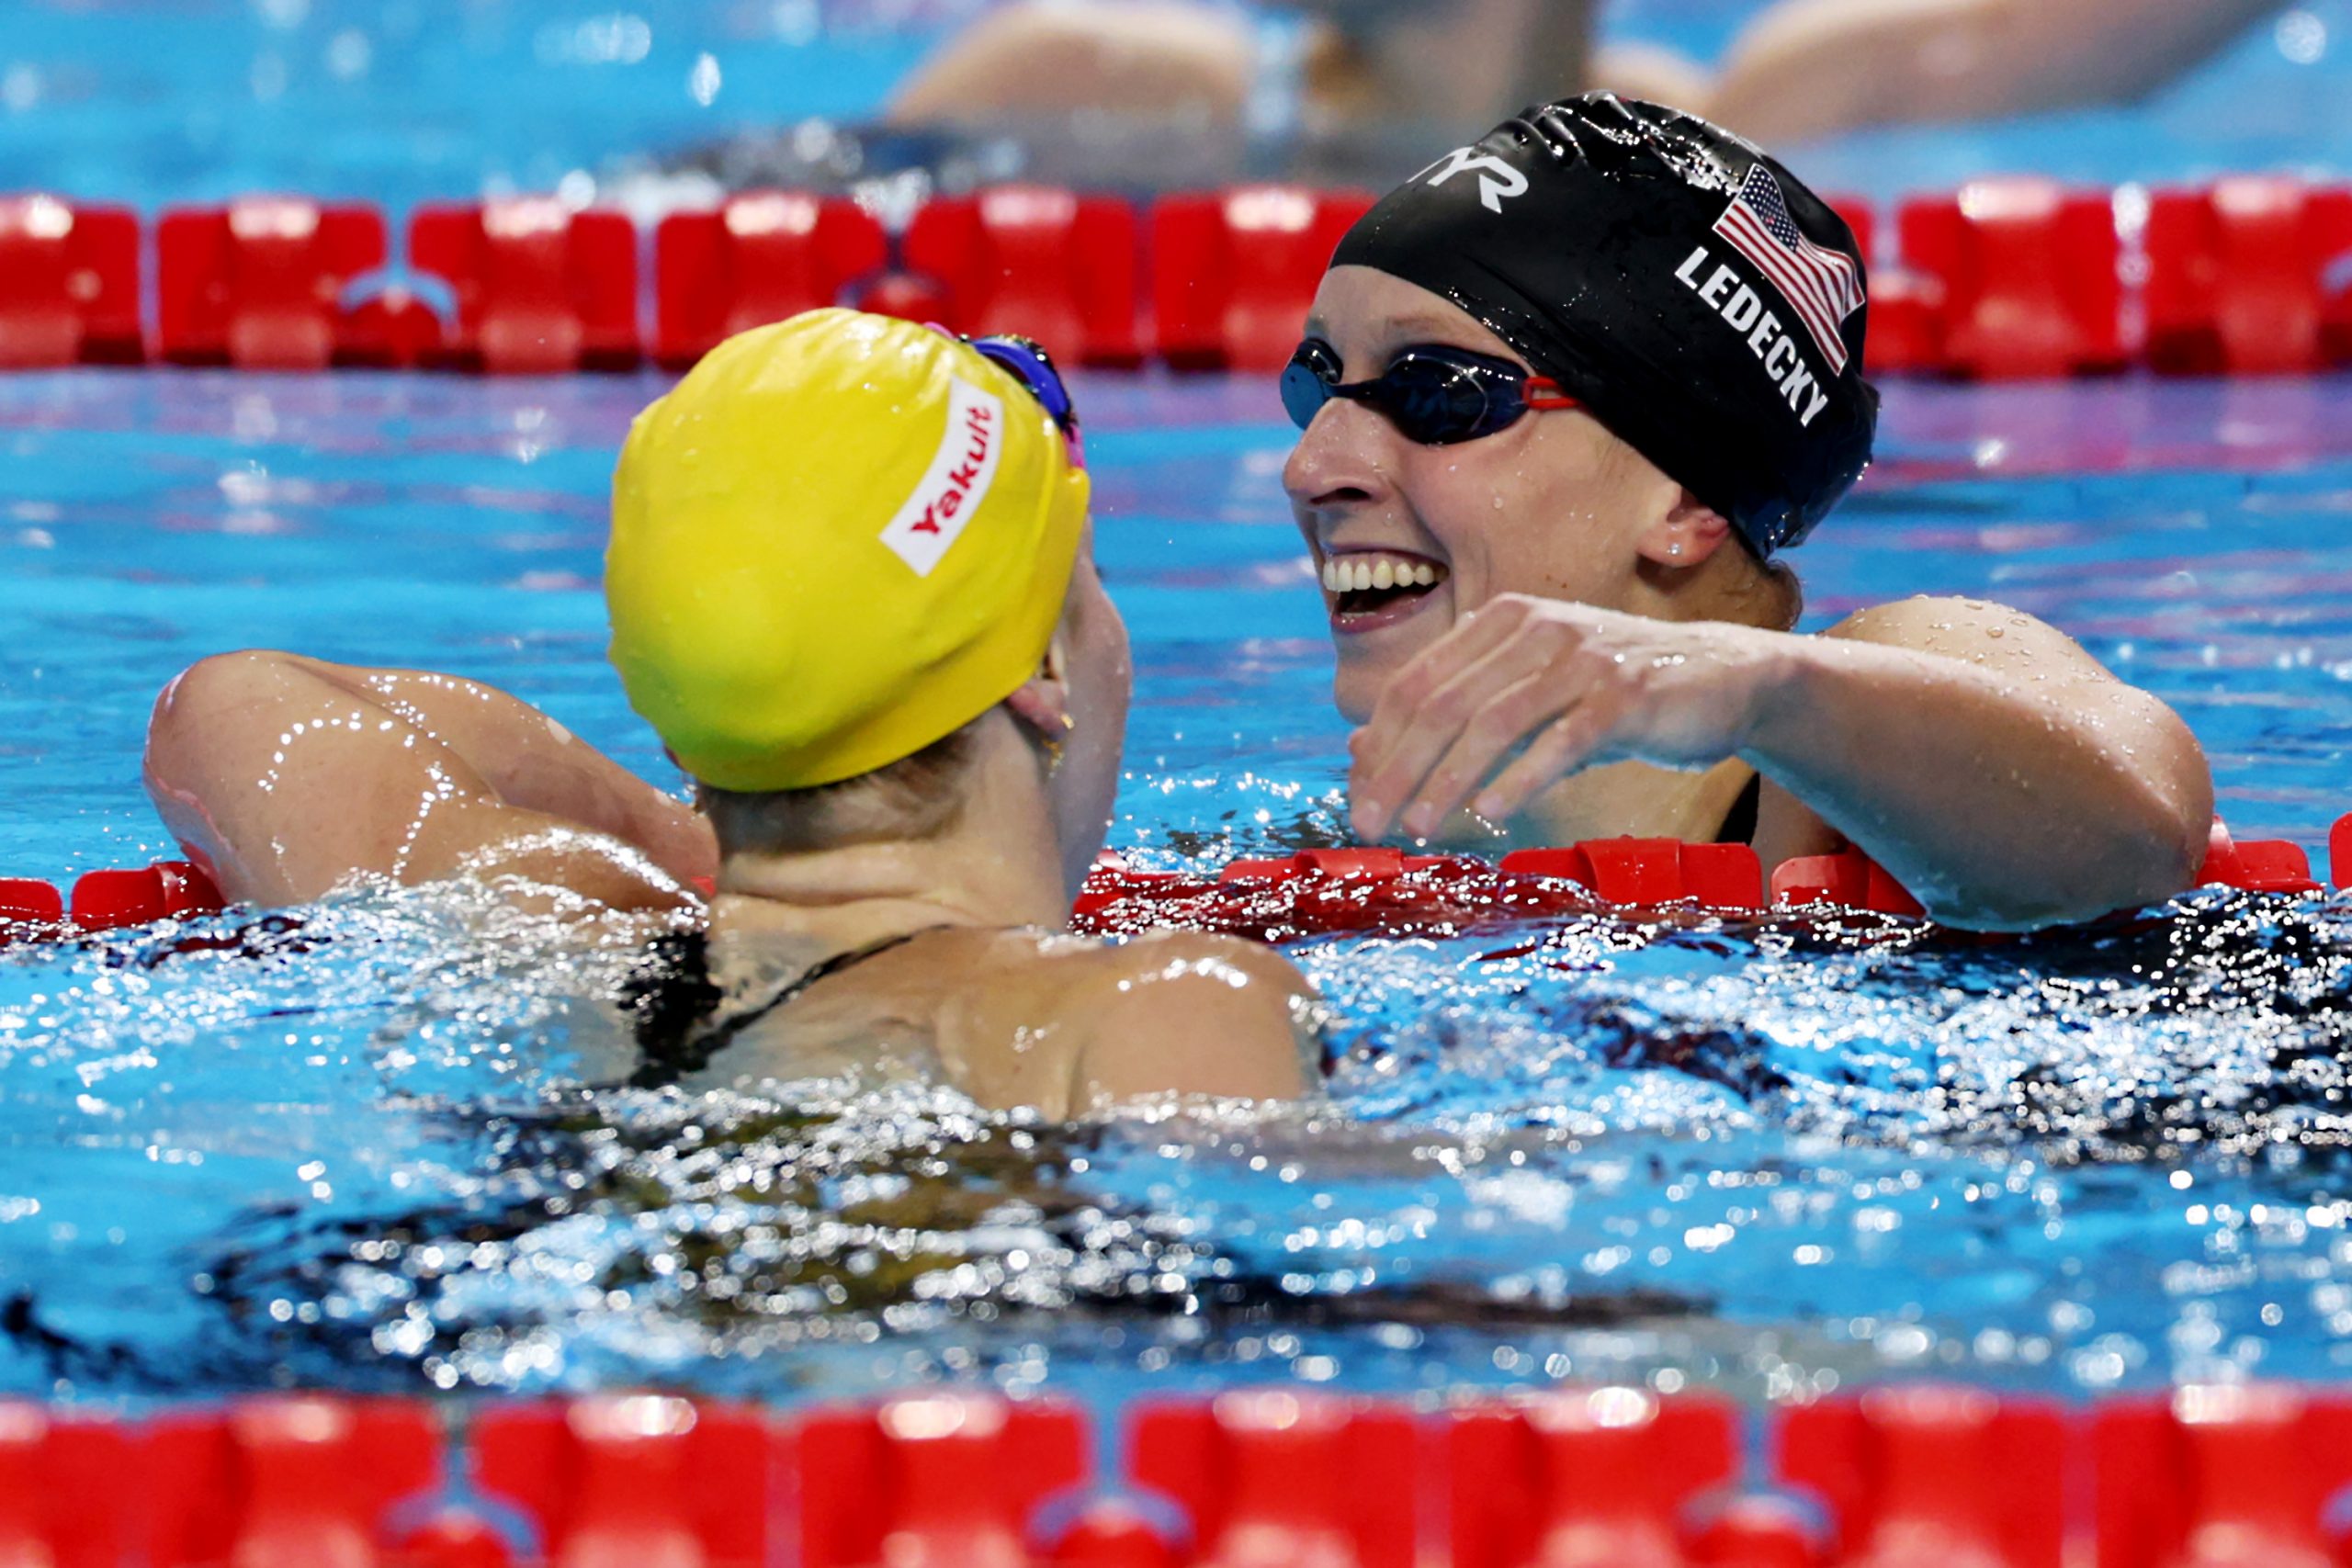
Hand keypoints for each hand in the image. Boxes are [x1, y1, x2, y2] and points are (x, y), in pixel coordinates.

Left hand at [1347, 595, 1786, 841]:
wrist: (1726, 679)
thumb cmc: (1615, 695)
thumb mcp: (1530, 697)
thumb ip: (1456, 717)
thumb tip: (1359, 749)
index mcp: (1503, 621)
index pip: (1416, 683)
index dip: (1380, 743)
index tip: (1356, 797)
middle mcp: (1536, 628)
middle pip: (1442, 703)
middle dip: (1397, 768)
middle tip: (1369, 823)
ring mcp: (1582, 658)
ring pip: (1492, 721)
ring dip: (1447, 780)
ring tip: (1419, 827)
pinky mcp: (1625, 694)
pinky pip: (1560, 741)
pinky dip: (1520, 778)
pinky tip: (1489, 813)